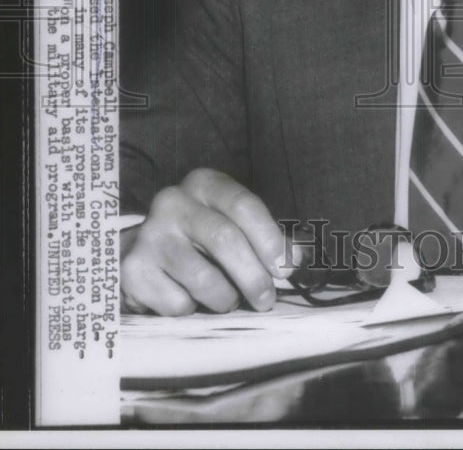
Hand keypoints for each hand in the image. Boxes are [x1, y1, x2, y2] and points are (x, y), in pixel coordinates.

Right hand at [120, 169, 294, 315]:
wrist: (138, 251)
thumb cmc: (198, 237)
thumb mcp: (231, 224)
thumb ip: (266, 238)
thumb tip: (297, 259)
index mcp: (203, 184)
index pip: (243, 205)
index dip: (269, 238)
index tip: (285, 269)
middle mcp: (173, 202)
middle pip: (225, 240)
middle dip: (253, 276)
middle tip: (266, 300)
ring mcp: (150, 235)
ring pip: (203, 279)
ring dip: (225, 299)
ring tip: (227, 300)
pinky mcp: (133, 271)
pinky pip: (177, 303)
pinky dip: (192, 310)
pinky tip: (189, 299)